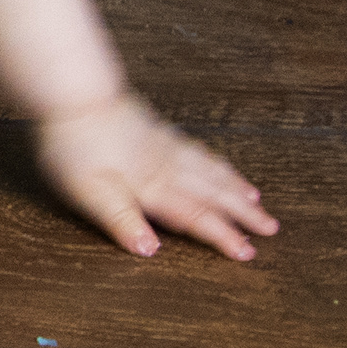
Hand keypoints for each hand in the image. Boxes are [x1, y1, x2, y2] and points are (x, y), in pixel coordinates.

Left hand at [33, 92, 274, 259]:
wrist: (74, 94)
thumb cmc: (76, 145)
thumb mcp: (91, 192)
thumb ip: (122, 221)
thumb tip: (151, 251)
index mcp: (153, 186)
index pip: (197, 217)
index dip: (223, 236)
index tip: (249, 253)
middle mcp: (166, 166)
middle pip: (213, 192)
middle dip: (243, 212)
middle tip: (272, 226)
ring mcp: (162, 144)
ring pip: (209, 168)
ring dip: (234, 185)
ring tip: (255, 197)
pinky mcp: (154, 127)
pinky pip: (197, 148)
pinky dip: (214, 160)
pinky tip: (215, 161)